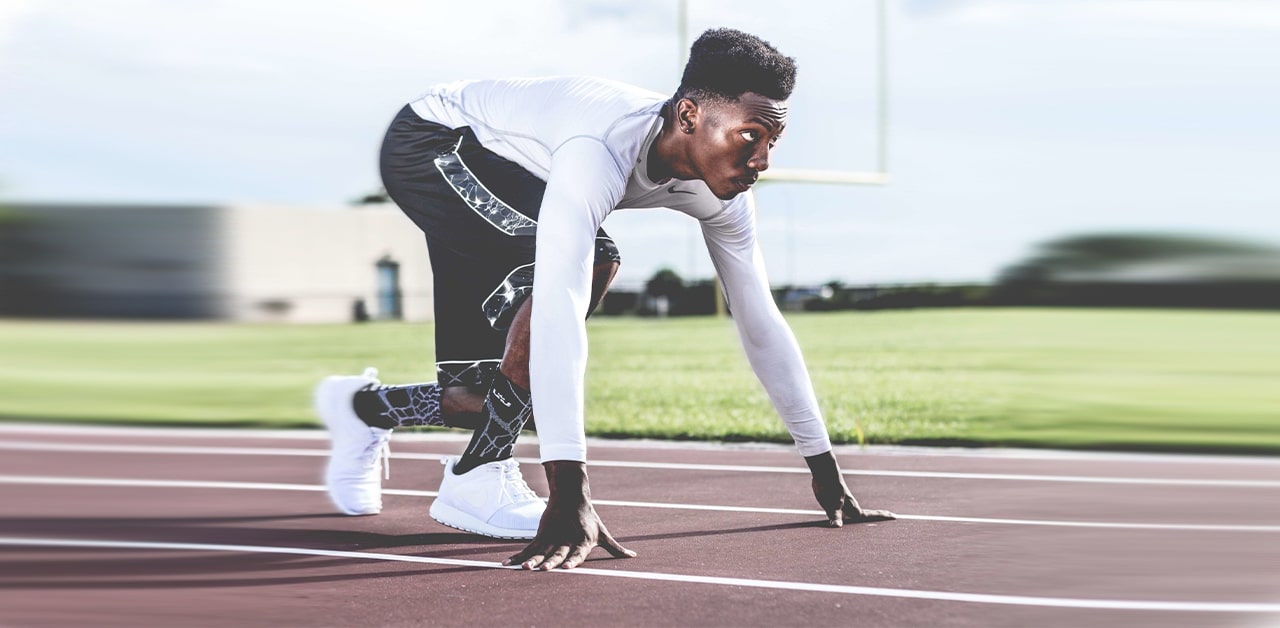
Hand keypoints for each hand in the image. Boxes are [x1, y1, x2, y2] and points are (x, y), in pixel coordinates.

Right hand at [503, 460, 635, 569]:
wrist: (571, 494)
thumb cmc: (589, 518)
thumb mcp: (603, 533)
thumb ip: (616, 548)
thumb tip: (634, 556)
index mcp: (583, 541)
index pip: (578, 552)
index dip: (573, 560)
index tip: (567, 567)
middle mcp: (567, 539)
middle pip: (558, 552)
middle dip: (551, 562)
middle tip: (543, 570)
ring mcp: (553, 537)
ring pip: (541, 551)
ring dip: (531, 560)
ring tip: (524, 568)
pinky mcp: (542, 534)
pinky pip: (529, 548)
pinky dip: (518, 556)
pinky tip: (508, 564)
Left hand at [805, 451, 895, 527]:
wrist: (824, 473)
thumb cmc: (829, 488)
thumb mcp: (832, 504)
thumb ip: (835, 516)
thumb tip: (837, 526)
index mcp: (853, 509)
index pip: (870, 515)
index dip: (882, 516)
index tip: (895, 516)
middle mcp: (851, 506)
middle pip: (867, 514)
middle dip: (878, 516)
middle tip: (890, 516)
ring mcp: (845, 503)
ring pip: (856, 512)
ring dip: (865, 515)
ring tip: (873, 518)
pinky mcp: (837, 500)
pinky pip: (846, 510)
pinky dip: (850, 515)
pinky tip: (847, 516)